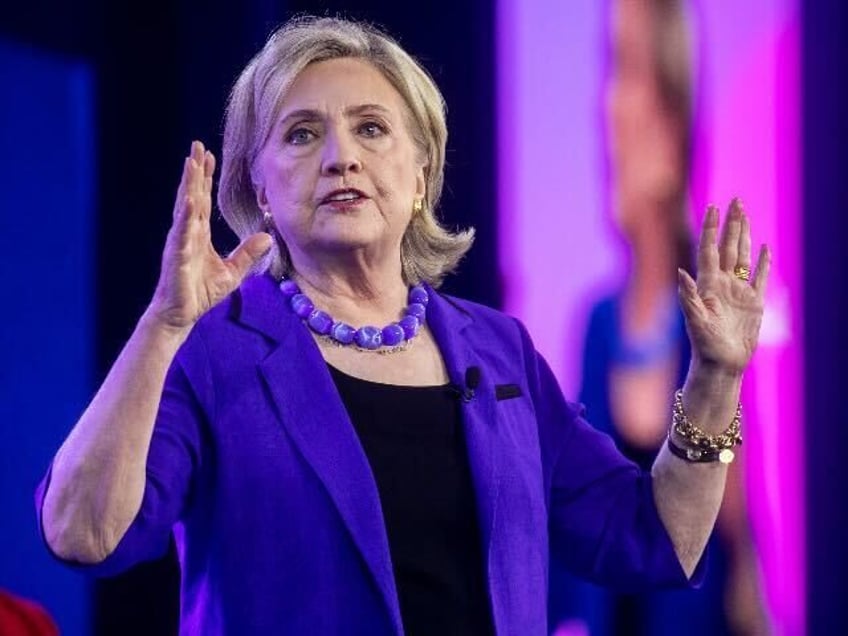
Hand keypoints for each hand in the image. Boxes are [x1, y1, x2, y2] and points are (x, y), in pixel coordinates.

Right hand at [149, 141, 271, 332]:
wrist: (181, 314)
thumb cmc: (201, 292)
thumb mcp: (233, 272)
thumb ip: (248, 253)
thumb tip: (268, 236)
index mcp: (198, 234)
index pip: (203, 200)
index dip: (206, 178)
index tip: (210, 155)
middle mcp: (187, 232)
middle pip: (192, 195)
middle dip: (195, 171)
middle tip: (197, 146)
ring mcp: (180, 242)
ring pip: (184, 207)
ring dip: (188, 185)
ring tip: (191, 163)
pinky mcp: (176, 256)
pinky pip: (182, 233)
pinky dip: (186, 216)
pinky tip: (191, 200)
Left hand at [678, 199, 770, 374]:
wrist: (721, 363)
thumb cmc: (704, 345)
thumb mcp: (695, 320)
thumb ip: (689, 296)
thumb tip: (680, 273)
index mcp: (707, 284)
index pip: (709, 249)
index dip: (711, 228)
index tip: (713, 207)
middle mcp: (722, 284)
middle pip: (728, 247)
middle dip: (731, 223)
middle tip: (736, 200)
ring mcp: (738, 291)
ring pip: (743, 256)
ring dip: (744, 235)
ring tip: (745, 215)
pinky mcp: (753, 303)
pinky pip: (760, 277)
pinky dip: (763, 262)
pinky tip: (764, 247)